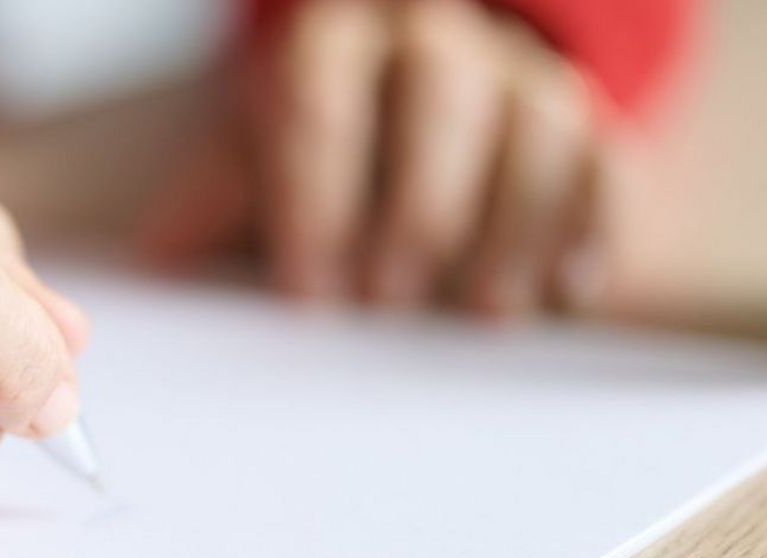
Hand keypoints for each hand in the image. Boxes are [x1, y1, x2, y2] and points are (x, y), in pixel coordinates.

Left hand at [143, 0, 636, 317]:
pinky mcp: (589, 120)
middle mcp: (434, 38)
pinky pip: (607, 160)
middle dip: (415, 207)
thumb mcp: (260, 149)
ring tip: (480, 309)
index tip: (308, 289)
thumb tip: (159, 254)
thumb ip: (221, 193)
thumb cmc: (332, 131)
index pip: (320, 102)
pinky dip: (590, 229)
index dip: (314, 197)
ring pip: (539, 125)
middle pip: (439, 98)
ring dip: (511, 226)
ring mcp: (520, 73)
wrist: (424, 88)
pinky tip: (562, 292)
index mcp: (335, 38)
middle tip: (387, 299)